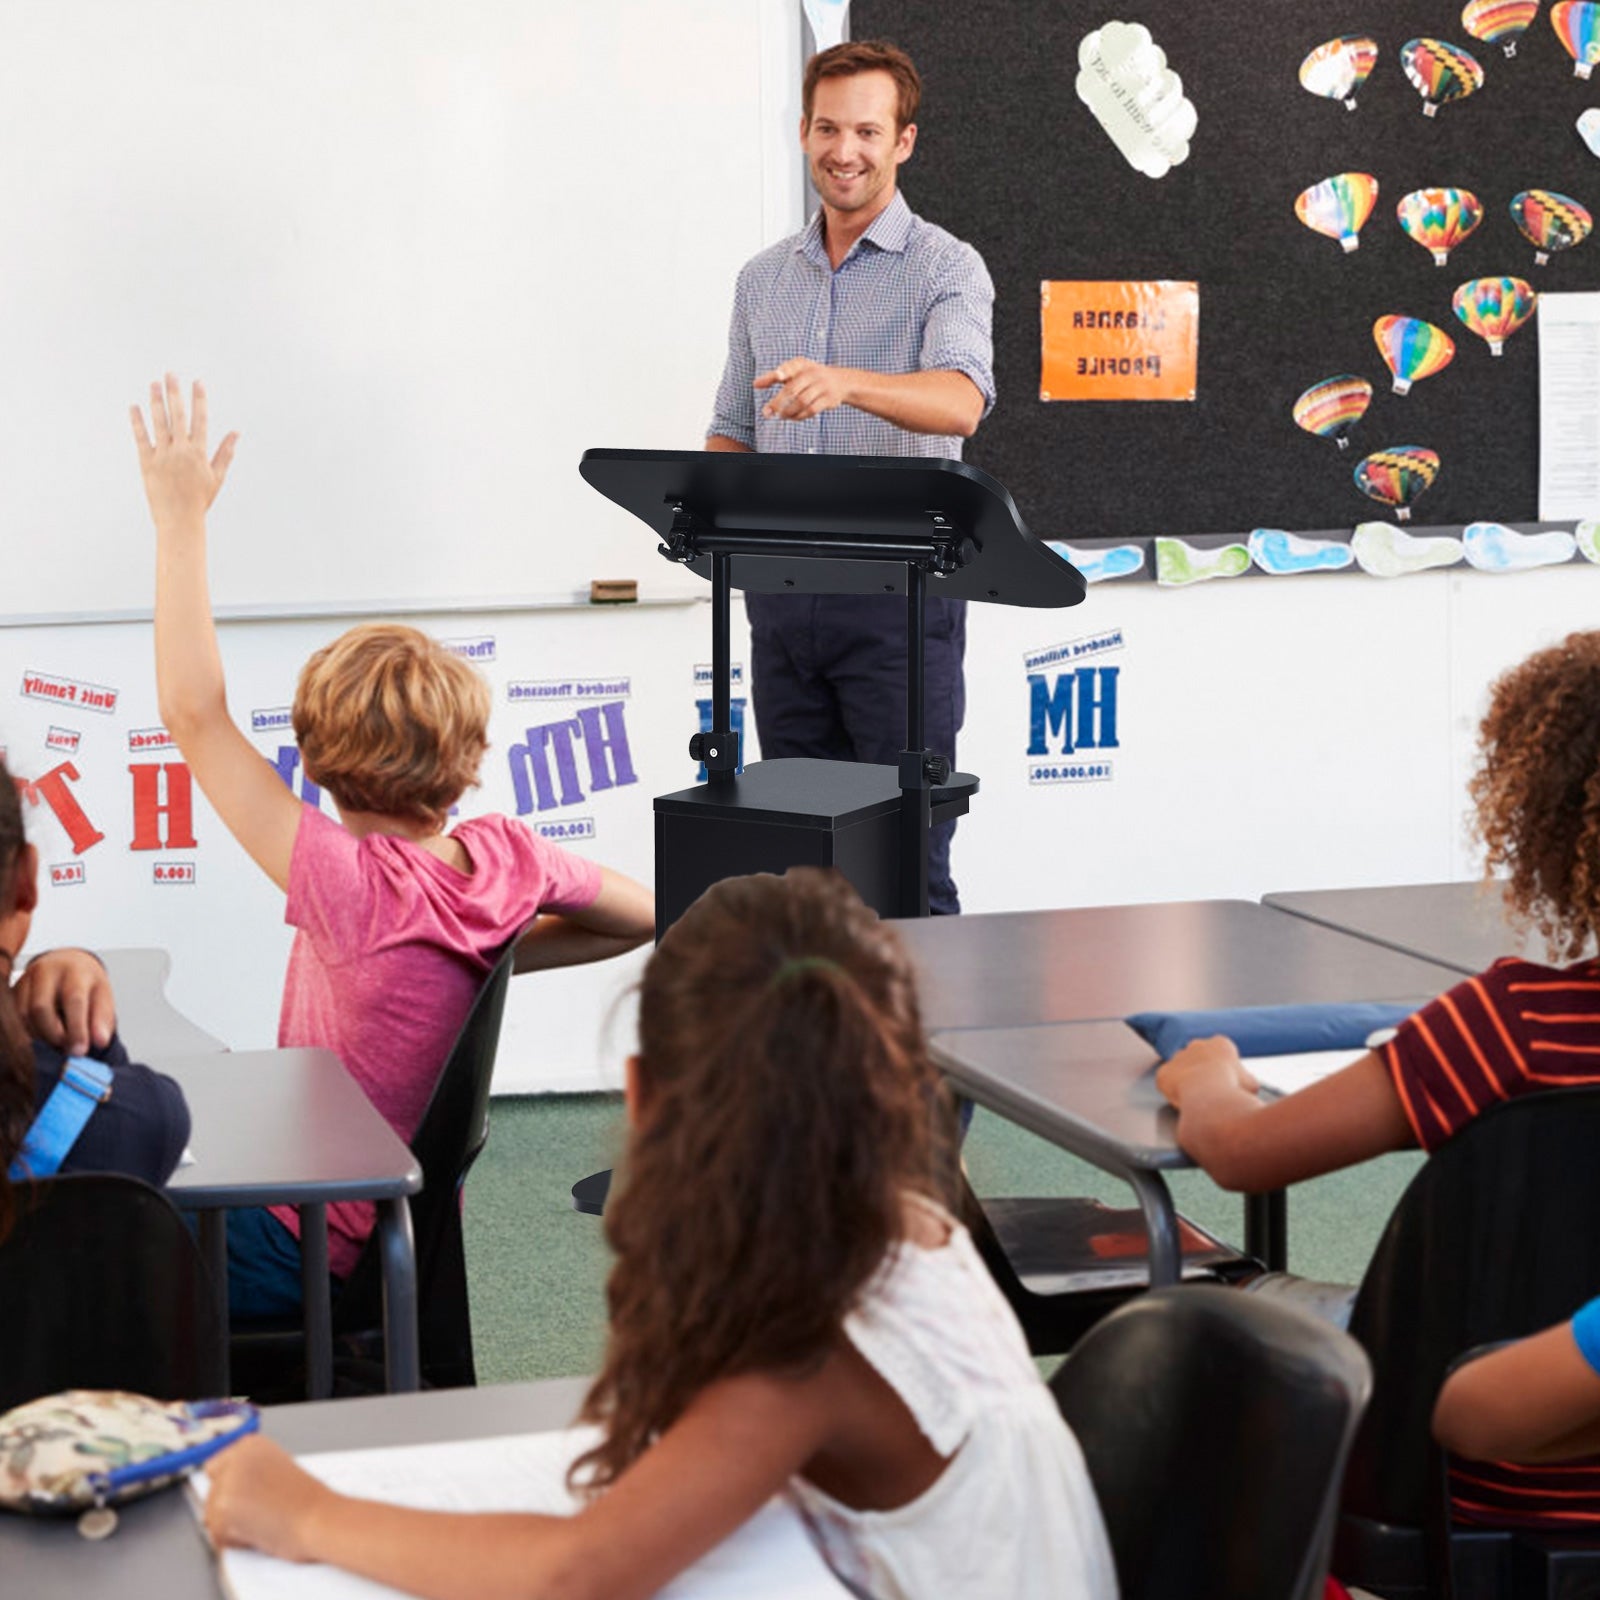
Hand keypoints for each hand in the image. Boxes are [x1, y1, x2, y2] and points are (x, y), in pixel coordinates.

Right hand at [14, 948, 113, 1054]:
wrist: (69, 965)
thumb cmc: (87, 984)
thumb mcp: (103, 998)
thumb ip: (102, 1020)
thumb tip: (100, 1041)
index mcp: (76, 971)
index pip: (74, 999)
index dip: (76, 1028)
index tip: (80, 1050)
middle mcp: (47, 971)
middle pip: (41, 1008)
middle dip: (53, 1035)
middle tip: (67, 1050)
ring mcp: (27, 979)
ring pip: (24, 1014)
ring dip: (40, 1036)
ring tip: (58, 1043)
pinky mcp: (15, 989)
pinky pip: (15, 1016)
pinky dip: (28, 1032)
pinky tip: (43, 1037)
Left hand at [130, 374, 238, 529]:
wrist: (179, 520)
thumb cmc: (199, 500)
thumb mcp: (216, 477)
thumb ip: (225, 453)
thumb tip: (235, 433)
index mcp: (199, 453)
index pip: (200, 420)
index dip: (199, 400)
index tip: (197, 383)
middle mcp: (182, 451)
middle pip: (178, 416)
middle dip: (175, 393)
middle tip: (171, 374)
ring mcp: (163, 456)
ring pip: (159, 423)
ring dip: (156, 401)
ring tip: (154, 384)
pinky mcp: (147, 463)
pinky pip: (141, 438)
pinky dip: (137, 422)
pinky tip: (134, 407)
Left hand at [203, 1436, 332, 1561]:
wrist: (316, 1519)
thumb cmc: (305, 1501)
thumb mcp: (277, 1469)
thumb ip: (249, 1472)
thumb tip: (227, 1487)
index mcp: (250, 1444)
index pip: (216, 1466)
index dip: (228, 1486)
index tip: (240, 1497)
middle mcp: (236, 1458)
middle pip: (212, 1492)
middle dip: (229, 1507)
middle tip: (257, 1512)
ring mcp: (227, 1483)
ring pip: (212, 1515)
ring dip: (231, 1525)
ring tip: (261, 1521)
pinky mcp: (222, 1510)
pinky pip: (217, 1535)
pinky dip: (233, 1541)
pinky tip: (258, 1531)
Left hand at [753, 358, 853, 421]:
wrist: (841, 381)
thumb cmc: (809, 376)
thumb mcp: (794, 372)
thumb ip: (774, 377)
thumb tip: (755, 384)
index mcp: (802, 364)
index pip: (792, 366)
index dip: (784, 371)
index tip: (778, 375)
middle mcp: (813, 373)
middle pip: (793, 389)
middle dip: (778, 402)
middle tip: (766, 413)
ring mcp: (822, 386)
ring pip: (802, 401)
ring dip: (789, 411)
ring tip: (781, 416)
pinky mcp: (829, 399)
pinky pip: (812, 410)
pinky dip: (800, 416)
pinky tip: (792, 418)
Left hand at [1155, 1036, 1259, 1108]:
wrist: (1209, 1096)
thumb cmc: (1232, 1089)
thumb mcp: (1251, 1085)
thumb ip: (1246, 1081)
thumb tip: (1246, 1087)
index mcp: (1220, 1044)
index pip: (1221, 1052)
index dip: (1223, 1069)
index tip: (1225, 1081)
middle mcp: (1197, 1045)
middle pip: (1198, 1056)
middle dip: (1202, 1069)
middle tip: (1209, 1089)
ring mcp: (1178, 1057)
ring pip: (1181, 1067)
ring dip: (1186, 1079)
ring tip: (1196, 1097)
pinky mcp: (1164, 1072)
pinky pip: (1167, 1081)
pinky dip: (1172, 1091)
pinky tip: (1182, 1100)